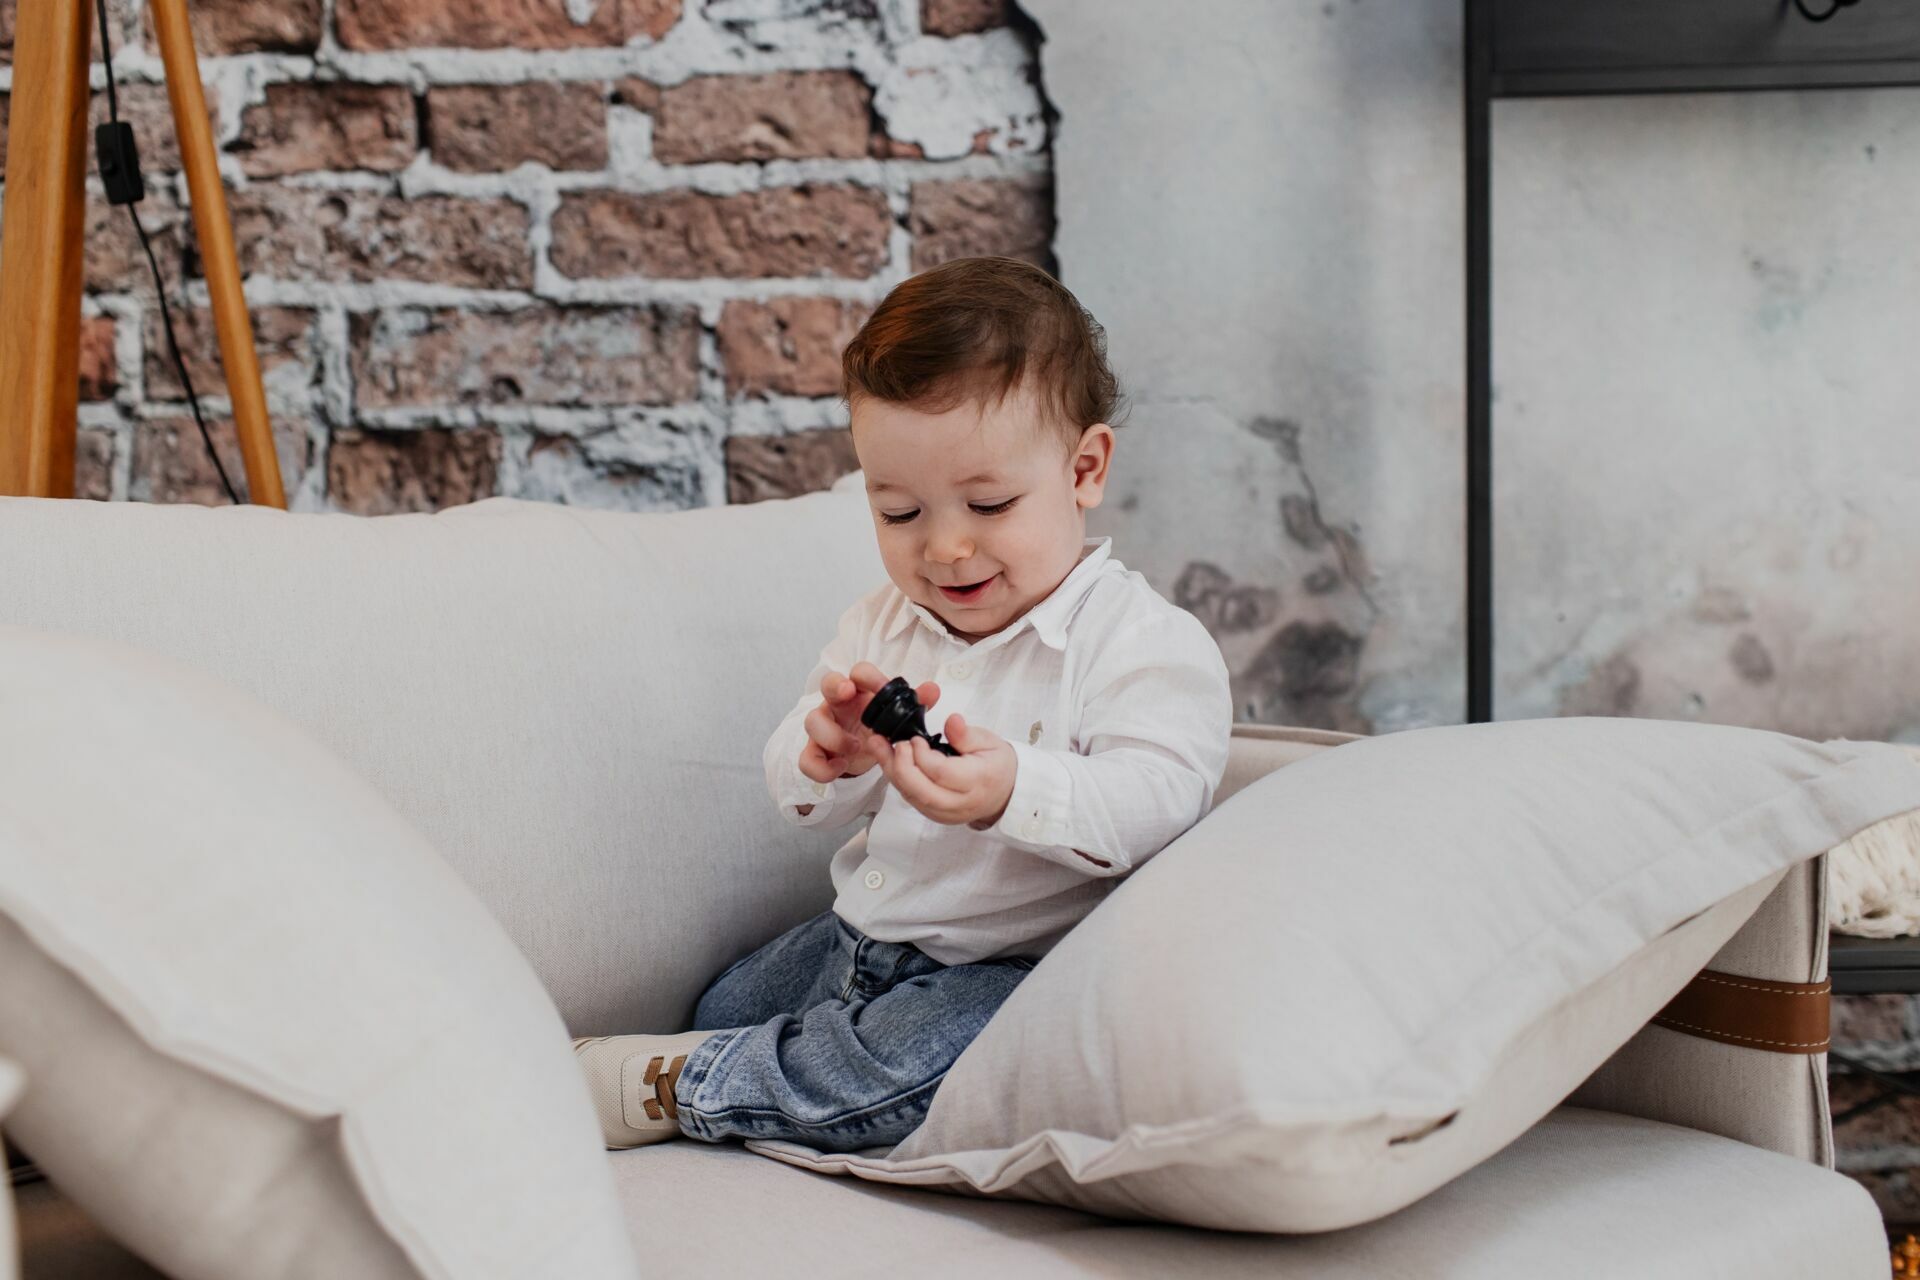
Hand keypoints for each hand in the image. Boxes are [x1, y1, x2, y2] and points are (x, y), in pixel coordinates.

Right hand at [797, 662, 940, 784]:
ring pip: (813, 722)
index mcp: (859, 692)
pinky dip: (822, 767)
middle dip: (835, 685)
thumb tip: (932, 690)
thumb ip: (914, 704)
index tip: (879, 685)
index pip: (858, 672)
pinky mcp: (816, 752)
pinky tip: (841, 767)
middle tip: (847, 692)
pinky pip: (807, 759)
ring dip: (833, 735)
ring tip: (855, 747)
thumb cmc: (875, 728)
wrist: (859, 755)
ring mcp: (823, 727)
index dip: (867, 675)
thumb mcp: (896, 718)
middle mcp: (837, 704)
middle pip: (826, 683)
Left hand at [864, 713, 1015, 827]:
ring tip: (879, 747)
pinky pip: (911, 799)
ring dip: (892, 771)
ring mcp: (946, 813)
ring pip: (911, 796)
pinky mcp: (935, 815)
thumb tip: (952, 721)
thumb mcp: (990, 742)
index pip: (940, 772)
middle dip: (900, 765)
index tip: (915, 739)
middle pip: (920, 791)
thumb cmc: (996, 765)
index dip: (922, 755)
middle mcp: (960, 802)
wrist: (1004, 793)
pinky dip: (898, 779)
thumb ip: (967, 734)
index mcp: (978, 781)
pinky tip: (890, 761)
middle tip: (891, 742)